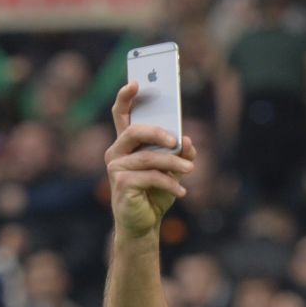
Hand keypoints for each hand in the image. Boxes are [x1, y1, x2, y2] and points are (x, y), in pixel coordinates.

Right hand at [106, 82, 195, 239]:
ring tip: (190, 170)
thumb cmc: (155, 192)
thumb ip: (180, 154)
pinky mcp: (120, 184)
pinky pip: (149, 176)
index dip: (126, 98)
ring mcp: (115, 168)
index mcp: (127, 144)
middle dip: (157, 133)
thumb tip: (186, 141)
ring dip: (172, 163)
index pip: (121, 115)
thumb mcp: (173, 170)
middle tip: (176, 140)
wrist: (144, 223)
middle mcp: (116, 152)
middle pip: (133, 131)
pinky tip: (182, 191)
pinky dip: (169, 183)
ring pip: (146, 157)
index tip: (136, 83)